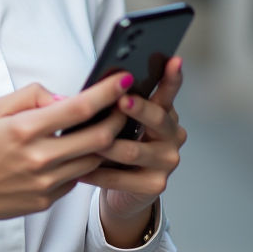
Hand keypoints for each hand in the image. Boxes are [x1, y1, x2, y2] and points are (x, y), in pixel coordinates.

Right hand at [0, 73, 132, 234]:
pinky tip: (79, 150)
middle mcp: (39, 158)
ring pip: (94, 160)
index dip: (106, 92)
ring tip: (106, 126)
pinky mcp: (48, 200)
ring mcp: (46, 182)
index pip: (78, 108)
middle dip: (119, 118)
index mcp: (24, 129)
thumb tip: (64, 97)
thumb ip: (31, 96)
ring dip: (106, 142)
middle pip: (99, 137)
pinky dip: (84, 162)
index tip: (123, 80)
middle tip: (124, 105)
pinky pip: (77, 177)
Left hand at [79, 56, 186, 247]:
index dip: (172, 77)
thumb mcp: (121, 122)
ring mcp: (167, 162)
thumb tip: (97, 87)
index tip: (173, 61)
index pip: (169, 91)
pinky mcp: (155, 185)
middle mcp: (172, 135)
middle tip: (121, 100)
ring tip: (85, 140)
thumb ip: (118, 105)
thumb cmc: (119, 146)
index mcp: (164, 113)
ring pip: (133, 150)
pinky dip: (96, 173)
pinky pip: (120, 177)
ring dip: (105, 145)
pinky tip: (79, 169)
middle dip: (138, 108)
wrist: (125, 190)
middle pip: (156, 118)